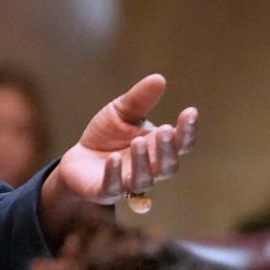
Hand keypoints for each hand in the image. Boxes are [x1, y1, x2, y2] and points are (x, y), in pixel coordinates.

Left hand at [41, 75, 197, 239]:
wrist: (79, 160)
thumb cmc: (107, 136)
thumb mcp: (121, 112)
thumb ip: (140, 99)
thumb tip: (159, 78)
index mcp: (158, 148)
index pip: (181, 143)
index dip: (188, 130)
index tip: (190, 112)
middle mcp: (149, 168)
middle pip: (168, 166)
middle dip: (168, 149)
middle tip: (165, 130)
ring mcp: (129, 182)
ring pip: (144, 179)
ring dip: (143, 161)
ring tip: (137, 141)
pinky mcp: (106, 191)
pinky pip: (113, 186)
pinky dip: (114, 173)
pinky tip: (112, 158)